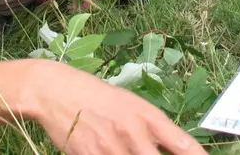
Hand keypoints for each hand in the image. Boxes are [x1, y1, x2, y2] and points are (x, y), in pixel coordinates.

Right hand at [26, 61, 204, 154]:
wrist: (57, 91)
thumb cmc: (99, 97)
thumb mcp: (132, 104)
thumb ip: (154, 128)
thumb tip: (178, 148)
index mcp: (148, 116)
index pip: (182, 144)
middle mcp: (133, 133)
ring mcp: (111, 147)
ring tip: (125, 152)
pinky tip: (108, 153)